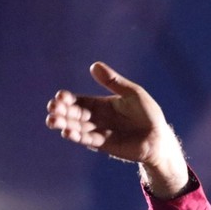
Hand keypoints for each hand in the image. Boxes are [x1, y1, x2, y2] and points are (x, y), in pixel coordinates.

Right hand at [45, 61, 188, 194]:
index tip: (59, 96)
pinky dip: (77, 136)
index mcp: (99, 103)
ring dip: (64, 124)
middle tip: (52, 109)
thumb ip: (113, 82)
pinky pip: (88, 139)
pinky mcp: (104, 144)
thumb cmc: (148, 114)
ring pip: (77, 127)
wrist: (159, 137)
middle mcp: (95, 118)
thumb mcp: (132, 93)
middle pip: (73, 114)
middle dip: (61, 111)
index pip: (78, 100)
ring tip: (52, 121)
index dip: (67, 99)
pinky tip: (67, 133)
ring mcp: (98, 131)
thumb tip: (94, 65)